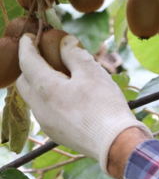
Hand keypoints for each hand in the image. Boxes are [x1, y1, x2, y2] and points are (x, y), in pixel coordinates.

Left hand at [16, 35, 151, 173]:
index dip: (27, 46)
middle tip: (45, 56)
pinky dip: (51, 100)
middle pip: (24, 82)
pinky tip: (70, 98)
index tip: (29, 36)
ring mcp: (46, 123)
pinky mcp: (56, 134)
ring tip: (62, 77)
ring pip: (35, 98)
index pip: (27, 61)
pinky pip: (46, 112)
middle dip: (30, 67)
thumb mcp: (92, 73)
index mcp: (45, 88)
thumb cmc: (104, 105)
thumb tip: (65, 42)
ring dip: (42, 85)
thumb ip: (75, 54)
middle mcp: (38, 107)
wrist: (115, 142)